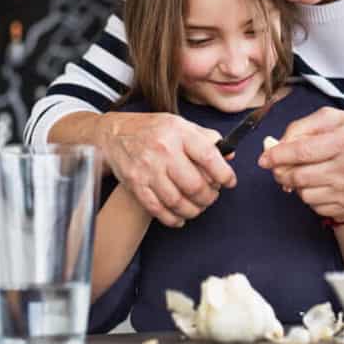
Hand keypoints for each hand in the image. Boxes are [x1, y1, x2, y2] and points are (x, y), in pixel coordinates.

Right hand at [98, 111, 236, 227]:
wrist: (114, 133)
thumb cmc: (152, 129)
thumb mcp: (181, 124)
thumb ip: (206, 139)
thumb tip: (229, 155)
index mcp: (178, 132)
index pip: (209, 156)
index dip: (224, 174)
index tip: (230, 182)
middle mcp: (163, 150)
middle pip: (194, 185)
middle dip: (209, 197)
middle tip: (212, 196)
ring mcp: (147, 169)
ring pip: (177, 201)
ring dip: (193, 210)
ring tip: (198, 207)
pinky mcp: (135, 184)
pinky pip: (158, 209)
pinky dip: (172, 218)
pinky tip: (180, 218)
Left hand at [257, 107, 343, 222]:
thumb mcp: (330, 119)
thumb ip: (300, 127)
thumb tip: (273, 145)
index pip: (302, 152)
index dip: (277, 156)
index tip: (263, 159)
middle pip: (299, 177)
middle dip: (281, 172)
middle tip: (278, 166)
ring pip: (304, 194)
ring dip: (296, 185)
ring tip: (306, 172)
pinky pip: (316, 207)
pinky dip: (311, 196)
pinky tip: (319, 184)